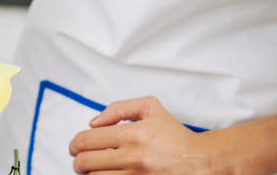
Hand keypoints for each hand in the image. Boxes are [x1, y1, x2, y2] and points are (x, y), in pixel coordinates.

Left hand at [69, 96, 213, 173]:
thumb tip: (94, 122)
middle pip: (84, 162)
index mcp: (132, 133)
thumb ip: (118, 108)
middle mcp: (133, 156)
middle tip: (80, 159)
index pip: (86, 140)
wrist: (202, 161)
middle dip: (77, 160)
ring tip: (92, 169)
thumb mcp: (150, 108)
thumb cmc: (175, 135)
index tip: (75, 146)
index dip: (74, 144)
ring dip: (88, 174)